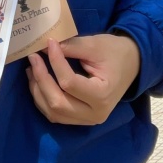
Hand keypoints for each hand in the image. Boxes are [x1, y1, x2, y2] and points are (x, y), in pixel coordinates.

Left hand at [26, 34, 140, 125]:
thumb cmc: (115, 52)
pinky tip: (38, 82)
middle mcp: (94, 114)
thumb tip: (45, 47)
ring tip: (32, 68)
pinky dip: (43, 99)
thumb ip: (71, 47)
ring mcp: (87, 120)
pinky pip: (56, 115)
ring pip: (54, 112)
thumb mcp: (95, 45)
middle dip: (41, 79)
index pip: (69, 83)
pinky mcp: (80, 119)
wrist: (131, 63)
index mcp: (102, 96)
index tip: (49, 42)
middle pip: (58, 103)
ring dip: (38, 90)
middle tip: (33, 57)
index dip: (55, 62)